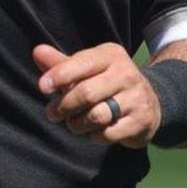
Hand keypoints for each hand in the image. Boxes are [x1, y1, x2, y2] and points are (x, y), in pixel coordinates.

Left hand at [33, 42, 159, 147]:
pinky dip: (94, 135)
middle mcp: (126, 73)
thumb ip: (61, 63)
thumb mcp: (87, 68)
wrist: (149, 101)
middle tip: (52, 113)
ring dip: (76, 123)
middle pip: (86, 93)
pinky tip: (92, 131)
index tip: (43, 87)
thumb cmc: (106, 82)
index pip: (81, 62)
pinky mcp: (140, 121)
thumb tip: (37, 51)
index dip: (59, 75)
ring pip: (96, 116)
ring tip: (72, 123)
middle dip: (63, 106)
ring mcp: (136, 98)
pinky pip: (108, 134)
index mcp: (111, 55)